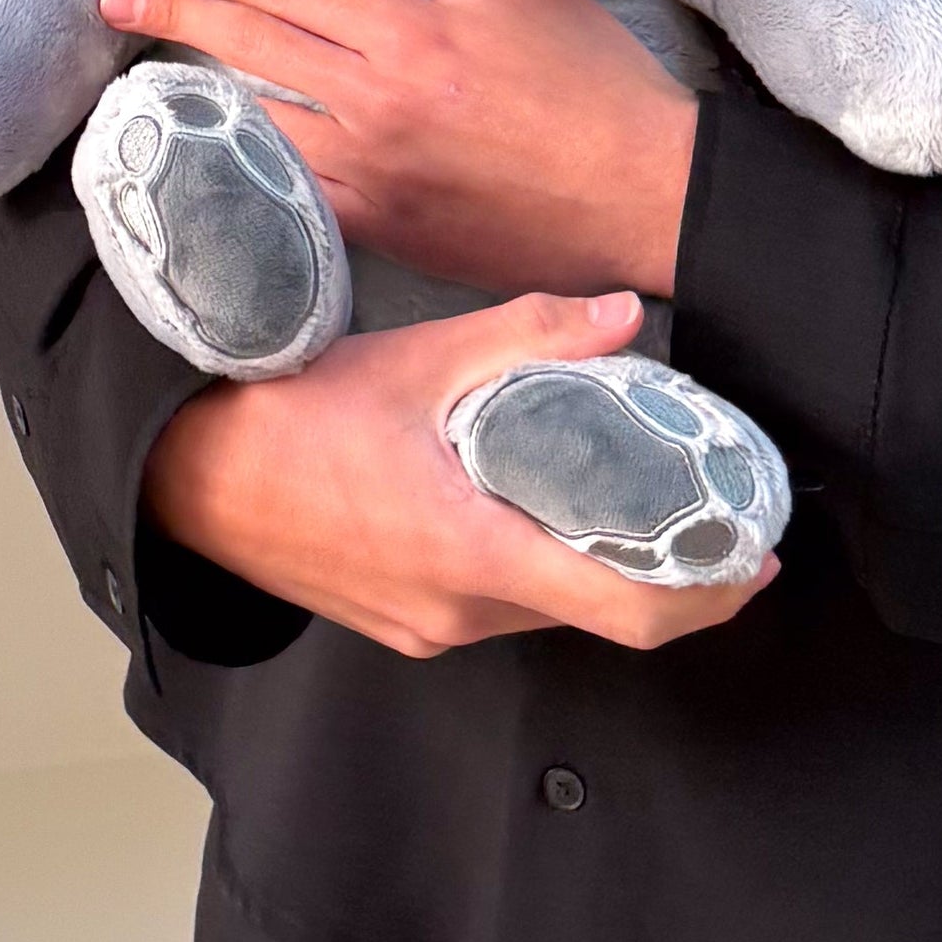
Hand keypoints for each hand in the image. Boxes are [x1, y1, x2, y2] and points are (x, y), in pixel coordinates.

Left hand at [101, 0, 696, 298]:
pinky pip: (295, 195)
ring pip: (258, 128)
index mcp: (404, 40)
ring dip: (197, 94)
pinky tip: (218, 153)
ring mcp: (374, 180)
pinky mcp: (386, 231)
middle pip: (251, 52)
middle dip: (176, 19)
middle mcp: (375, 111)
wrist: (645, 195)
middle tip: (116, 1)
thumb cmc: (592, 80)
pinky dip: (249, 167)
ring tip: (147, 72)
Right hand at [142, 288, 772, 657]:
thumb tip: (624, 314)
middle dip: (660, 568)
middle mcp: (459, 611)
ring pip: (543, 607)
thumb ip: (525, 335)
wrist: (182, 471)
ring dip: (592, 564)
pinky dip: (533, 564)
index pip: (629, 610)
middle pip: (596, 611)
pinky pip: (492, 604)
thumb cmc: (290, 412)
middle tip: (701, 506)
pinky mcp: (399, 622)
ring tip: (620, 491)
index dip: (710, 592)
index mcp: (474, 552)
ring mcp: (426, 627)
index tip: (759, 555)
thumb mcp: (413, 358)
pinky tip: (528, 502)